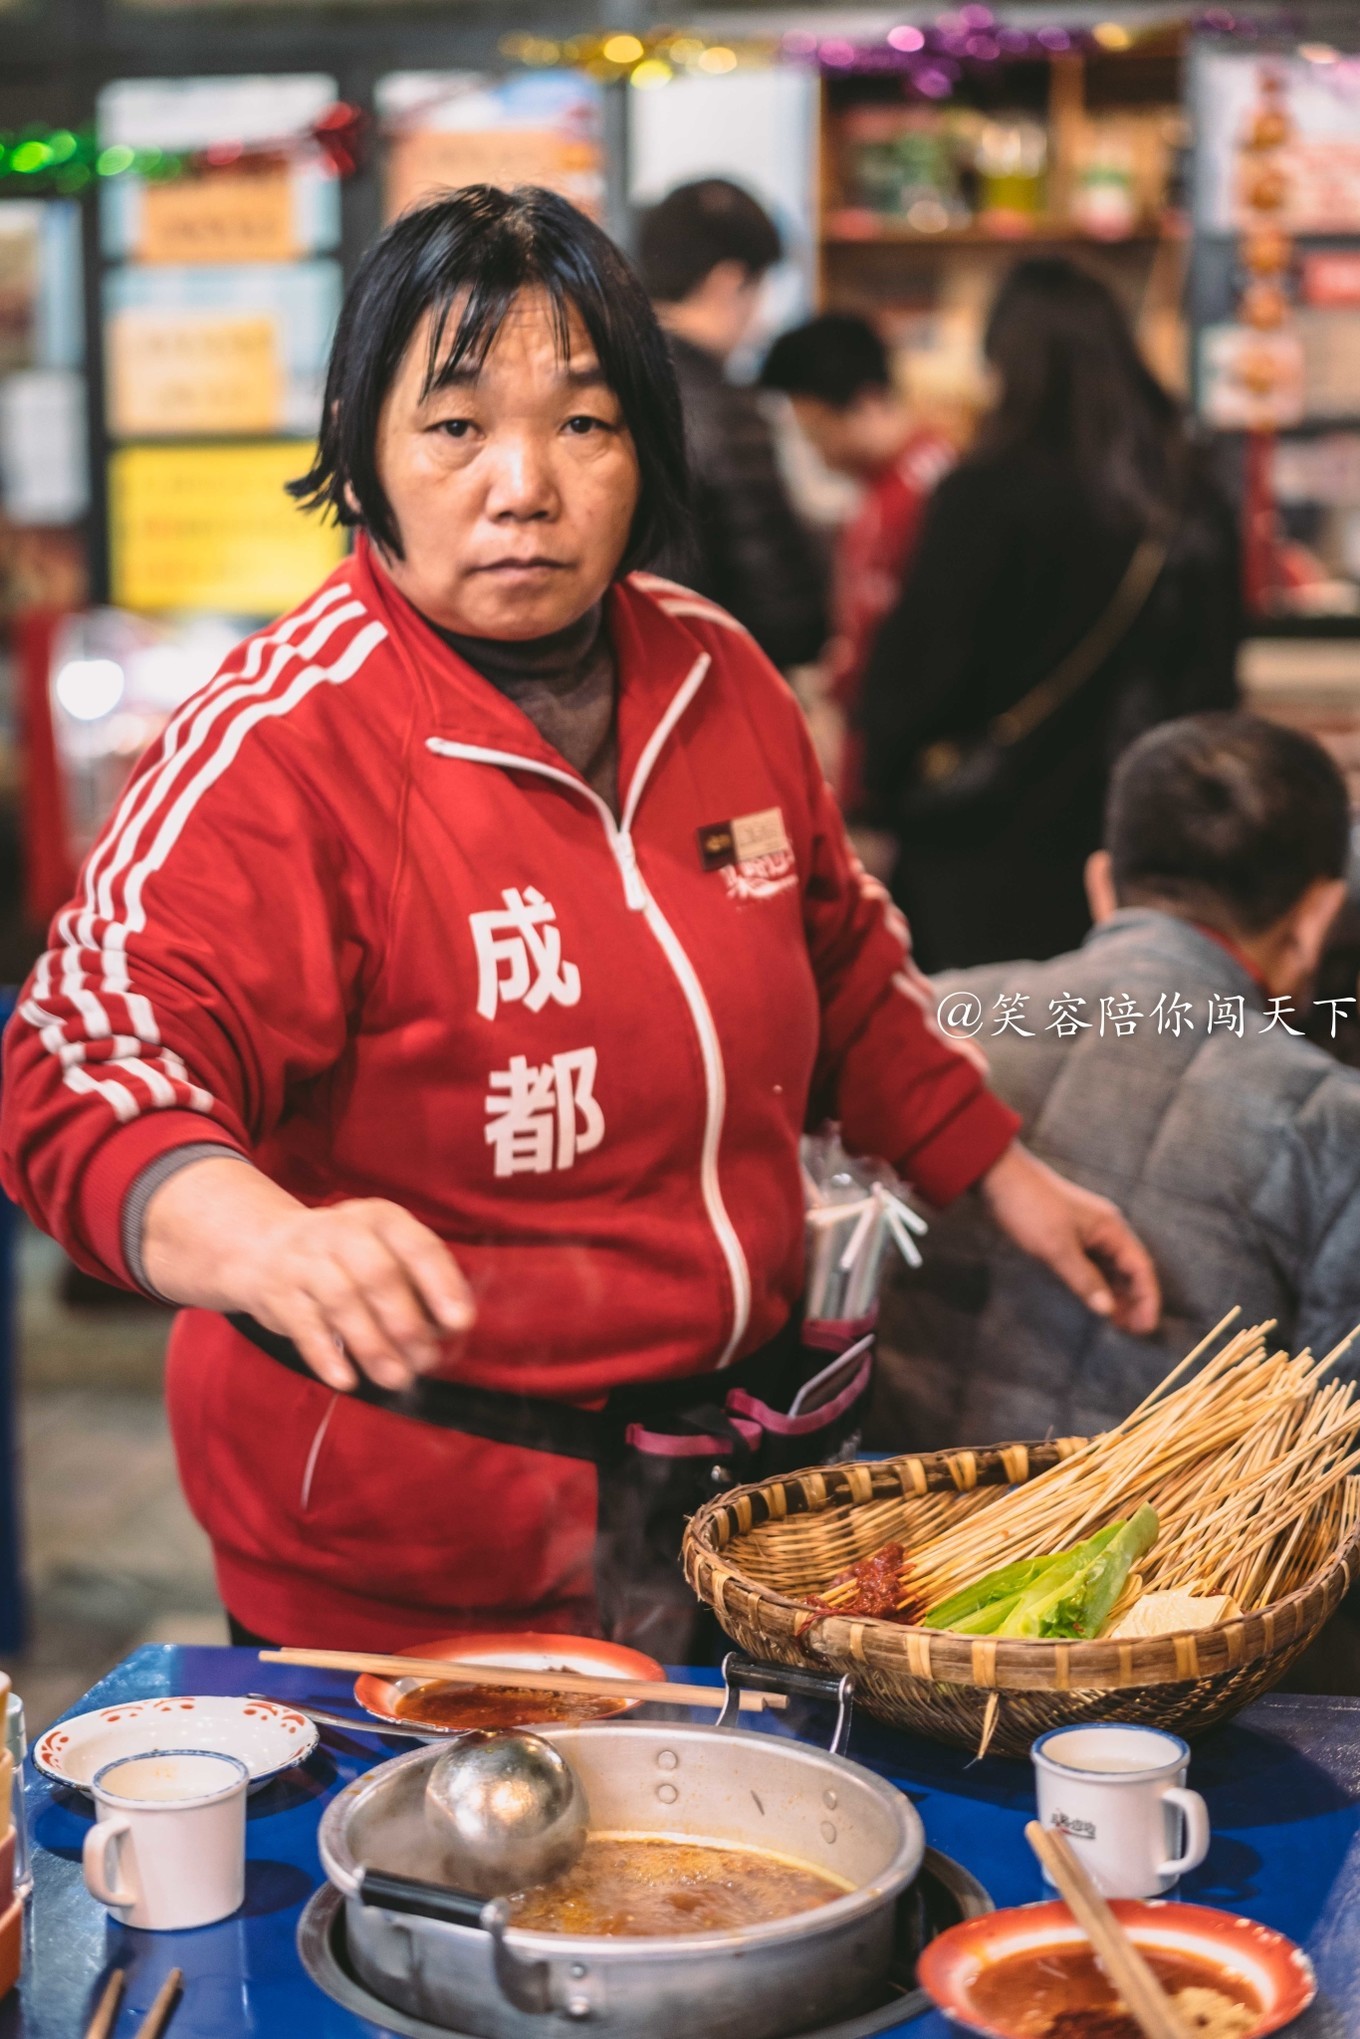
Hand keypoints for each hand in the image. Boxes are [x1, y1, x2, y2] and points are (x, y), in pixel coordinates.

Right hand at [142, 1159, 474, 1391]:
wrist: (264, 1248)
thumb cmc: (346, 1259)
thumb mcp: (383, 1252)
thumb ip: (418, 1285)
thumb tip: (450, 1329)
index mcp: (381, 1219)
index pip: (416, 1247)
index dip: (441, 1284)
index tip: (460, 1322)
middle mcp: (342, 1231)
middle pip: (379, 1275)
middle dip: (406, 1323)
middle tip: (426, 1360)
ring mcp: (306, 1261)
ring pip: (343, 1301)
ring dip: (373, 1345)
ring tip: (396, 1378)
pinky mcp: (280, 1294)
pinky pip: (305, 1326)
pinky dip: (327, 1355)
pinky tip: (346, 1380)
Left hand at [979, 1142, 1159, 1334]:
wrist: (1000, 1177)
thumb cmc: (1031, 1208)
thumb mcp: (1057, 1248)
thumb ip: (1084, 1280)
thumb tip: (1107, 1310)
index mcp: (1111, 1228)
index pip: (1141, 1268)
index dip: (1148, 1298)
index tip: (1147, 1327)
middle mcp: (1106, 1230)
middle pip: (1130, 1269)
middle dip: (1135, 1300)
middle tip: (1132, 1332)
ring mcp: (1088, 1233)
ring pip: (1112, 1268)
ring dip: (1117, 1294)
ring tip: (1118, 1324)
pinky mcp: (1071, 1236)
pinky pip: (1095, 1264)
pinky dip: (1099, 1284)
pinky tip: (1096, 1300)